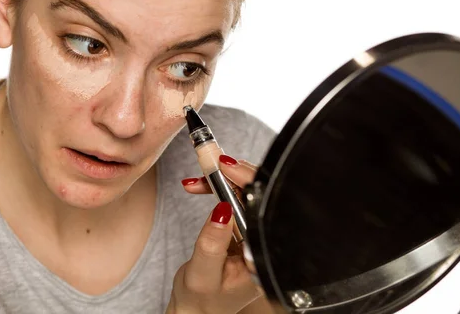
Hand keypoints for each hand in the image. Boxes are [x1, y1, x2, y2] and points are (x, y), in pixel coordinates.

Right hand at [166, 154, 268, 313]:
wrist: (195, 309)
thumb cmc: (200, 300)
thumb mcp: (202, 274)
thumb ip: (212, 243)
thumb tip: (221, 210)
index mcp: (261, 257)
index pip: (261, 209)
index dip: (245, 182)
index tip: (223, 165)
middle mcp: (263, 244)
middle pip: (256, 196)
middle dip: (231, 174)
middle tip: (208, 161)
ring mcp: (254, 235)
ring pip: (245, 193)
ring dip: (221, 179)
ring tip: (197, 180)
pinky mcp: (242, 229)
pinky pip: (235, 199)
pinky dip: (218, 188)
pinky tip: (203, 185)